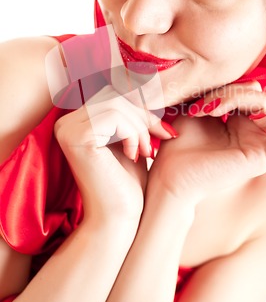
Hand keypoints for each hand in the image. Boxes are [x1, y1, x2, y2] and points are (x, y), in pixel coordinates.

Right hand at [54, 85, 176, 222]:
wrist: (119, 219)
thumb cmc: (128, 183)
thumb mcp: (133, 139)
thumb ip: (134, 114)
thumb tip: (150, 82)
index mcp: (77, 121)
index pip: (114, 94)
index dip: (142, 107)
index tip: (162, 130)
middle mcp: (66, 122)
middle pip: (116, 95)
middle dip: (144, 115)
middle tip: (159, 139)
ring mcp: (67, 129)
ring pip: (117, 104)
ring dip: (140, 127)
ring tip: (147, 151)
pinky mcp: (75, 137)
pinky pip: (113, 116)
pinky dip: (132, 133)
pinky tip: (134, 155)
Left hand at [149, 83, 265, 204]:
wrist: (170, 174)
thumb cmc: (178, 143)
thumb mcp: (197, 107)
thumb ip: (219, 91)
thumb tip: (239, 77)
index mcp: (238, 119)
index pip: (248, 87)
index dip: (225, 86)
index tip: (195, 101)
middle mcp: (250, 131)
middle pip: (259, 92)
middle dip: (230, 90)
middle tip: (203, 107)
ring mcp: (257, 144)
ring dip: (239, 98)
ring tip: (211, 111)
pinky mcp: (261, 160)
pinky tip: (241, 120)